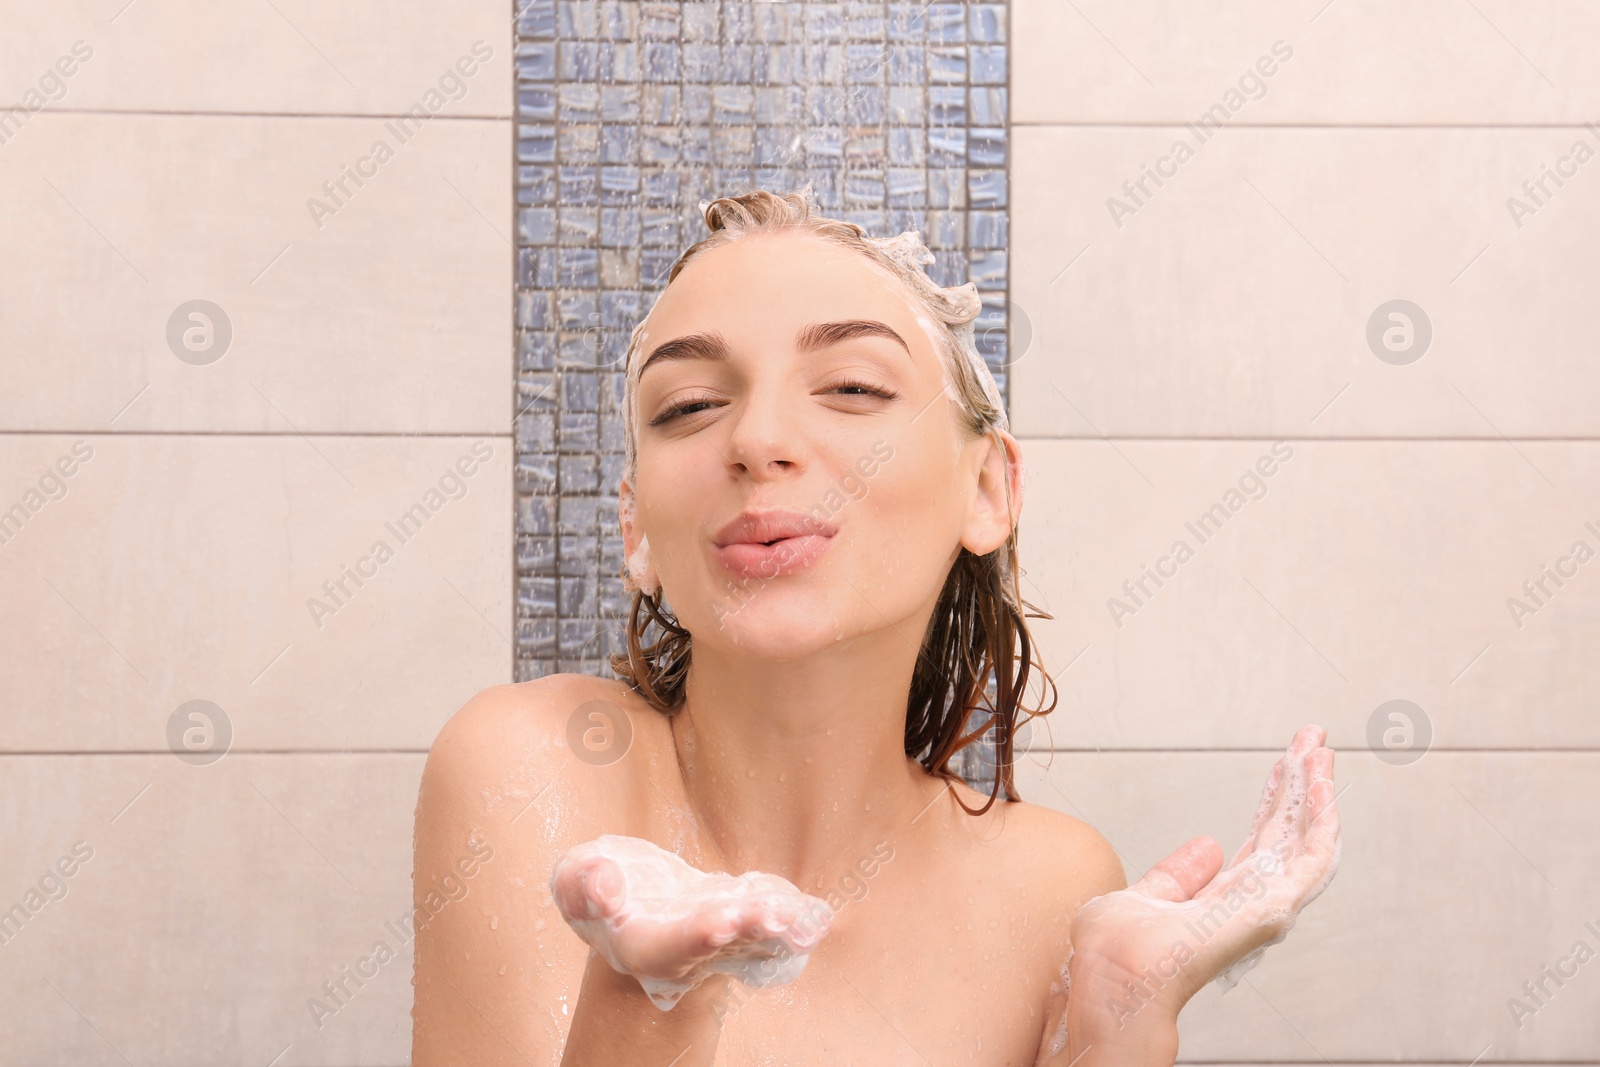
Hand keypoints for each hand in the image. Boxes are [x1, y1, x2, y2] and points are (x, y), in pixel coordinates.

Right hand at [550, 834, 833, 1009]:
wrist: (634, 899)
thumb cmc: (600, 886)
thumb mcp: (576, 877)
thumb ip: (583, 882)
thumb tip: (607, 890)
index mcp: (642, 943)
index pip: (671, 945)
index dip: (696, 933)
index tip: (721, 922)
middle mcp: (687, 950)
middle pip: (722, 944)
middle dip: (748, 930)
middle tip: (776, 918)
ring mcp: (721, 939)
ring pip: (754, 937)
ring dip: (779, 929)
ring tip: (802, 919)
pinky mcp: (743, 922)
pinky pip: (773, 924)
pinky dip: (794, 920)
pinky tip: (815, 915)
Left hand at [1067, 725, 1341, 1034]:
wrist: (1116, 974)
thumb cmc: (1116, 955)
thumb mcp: (1145, 896)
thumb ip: (1178, 875)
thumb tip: (1207, 847)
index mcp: (1224, 901)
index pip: (1263, 842)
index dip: (1277, 801)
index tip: (1286, 764)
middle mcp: (1252, 904)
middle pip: (1289, 834)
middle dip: (1303, 785)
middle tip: (1314, 740)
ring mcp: (1267, 907)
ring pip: (1309, 840)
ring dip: (1318, 792)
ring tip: (1321, 747)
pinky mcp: (1275, 907)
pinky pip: (1313, 856)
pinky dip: (1322, 816)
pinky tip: (1321, 782)